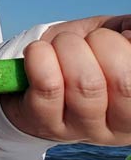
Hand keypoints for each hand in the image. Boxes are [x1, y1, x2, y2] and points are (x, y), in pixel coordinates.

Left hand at [0, 15, 130, 144]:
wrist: (38, 69)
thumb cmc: (86, 53)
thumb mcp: (116, 38)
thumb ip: (130, 30)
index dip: (127, 49)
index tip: (121, 36)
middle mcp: (120, 127)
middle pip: (124, 83)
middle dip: (102, 43)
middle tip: (88, 39)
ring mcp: (81, 130)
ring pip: (84, 84)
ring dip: (68, 47)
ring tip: (61, 44)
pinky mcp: (44, 124)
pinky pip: (47, 87)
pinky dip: (40, 56)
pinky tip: (39, 51)